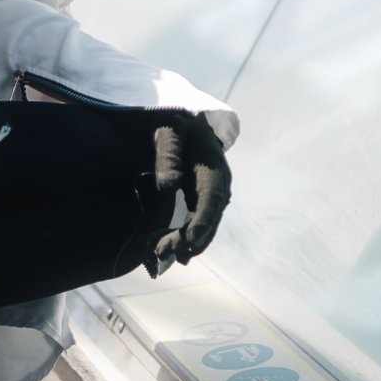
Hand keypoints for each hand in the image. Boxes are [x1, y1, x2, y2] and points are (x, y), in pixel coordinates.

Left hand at [147, 111, 229, 272]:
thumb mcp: (168, 132)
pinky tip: (172, 252)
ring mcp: (214, 194)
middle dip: (188, 239)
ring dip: (187, 243)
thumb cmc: (176, 126)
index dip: (202, 222)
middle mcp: (220, 184)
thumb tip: (168, 186)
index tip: (190, 241)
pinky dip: (187, 238)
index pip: (211, 198)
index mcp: (214, 167)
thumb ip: (168, 154)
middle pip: (209, 218)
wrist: (187, 124)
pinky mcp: (204, 200)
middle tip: (161, 252)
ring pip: (206, 225)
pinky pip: (200, 223)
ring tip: (160, 255)